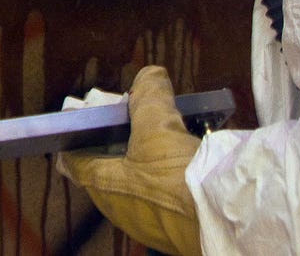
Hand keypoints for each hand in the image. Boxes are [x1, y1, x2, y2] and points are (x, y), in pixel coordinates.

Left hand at [56, 65, 202, 255]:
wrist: (225, 217)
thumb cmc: (179, 177)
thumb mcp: (158, 123)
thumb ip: (148, 94)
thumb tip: (150, 75)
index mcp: (104, 187)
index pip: (74, 160)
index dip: (78, 135)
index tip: (86, 116)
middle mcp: (120, 208)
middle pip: (109, 166)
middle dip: (119, 140)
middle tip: (133, 115)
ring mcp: (148, 220)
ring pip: (139, 179)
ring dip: (148, 155)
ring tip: (164, 129)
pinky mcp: (176, 226)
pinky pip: (165, 192)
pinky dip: (171, 172)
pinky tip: (187, 153)